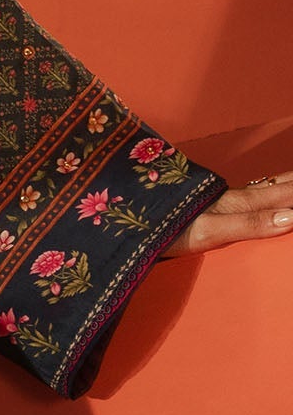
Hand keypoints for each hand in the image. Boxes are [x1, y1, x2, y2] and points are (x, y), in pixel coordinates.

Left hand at [159, 170, 292, 256]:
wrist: (137, 218)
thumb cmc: (172, 228)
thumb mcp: (212, 230)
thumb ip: (250, 224)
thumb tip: (292, 217)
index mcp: (242, 203)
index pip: (285, 193)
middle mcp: (237, 196)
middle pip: (279, 185)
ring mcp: (225, 199)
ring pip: (266, 186)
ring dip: (286, 183)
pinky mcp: (215, 204)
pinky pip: (254, 193)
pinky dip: (270, 189)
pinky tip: (266, 192)